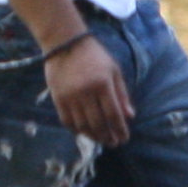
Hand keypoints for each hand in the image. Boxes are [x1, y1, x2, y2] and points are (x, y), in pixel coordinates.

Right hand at [44, 28, 133, 146]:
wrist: (65, 43)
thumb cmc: (94, 55)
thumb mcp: (114, 70)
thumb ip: (122, 94)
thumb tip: (129, 116)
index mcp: (103, 84)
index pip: (113, 115)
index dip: (120, 130)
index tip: (124, 139)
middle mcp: (86, 92)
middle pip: (98, 124)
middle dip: (108, 137)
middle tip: (113, 143)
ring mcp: (70, 97)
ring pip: (82, 126)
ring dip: (93, 136)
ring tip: (101, 140)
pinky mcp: (57, 98)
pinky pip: (67, 121)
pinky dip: (77, 130)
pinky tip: (84, 132)